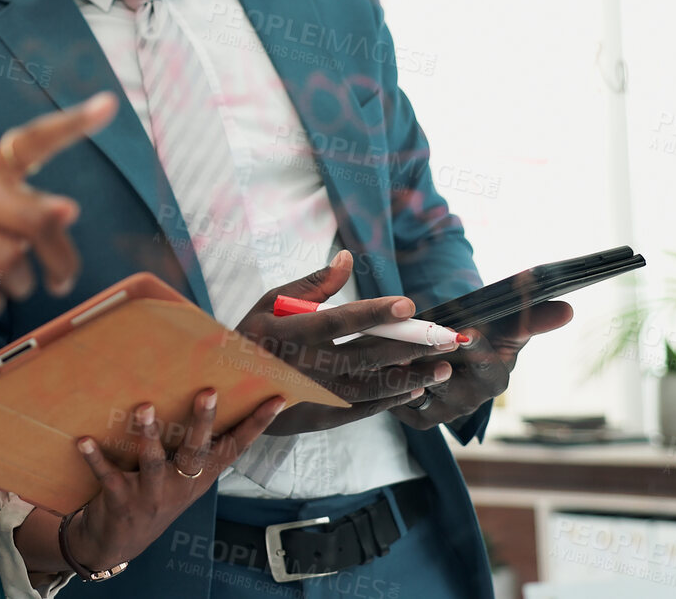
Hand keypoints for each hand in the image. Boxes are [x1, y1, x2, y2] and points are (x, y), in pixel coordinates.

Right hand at [0, 94, 116, 314]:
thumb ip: (36, 217)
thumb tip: (68, 210)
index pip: (33, 140)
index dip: (72, 124)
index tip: (109, 104)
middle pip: (35, 220)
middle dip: (60, 259)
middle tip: (62, 281)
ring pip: (9, 259)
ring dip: (20, 284)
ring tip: (8, 284)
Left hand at [65, 389, 287, 571]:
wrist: (117, 543)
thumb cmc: (152, 497)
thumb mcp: (181, 479)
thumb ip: (192, 446)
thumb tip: (206, 393)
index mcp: (199, 477)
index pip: (234, 448)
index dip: (257, 426)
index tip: (277, 400)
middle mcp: (180, 485)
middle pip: (196, 452)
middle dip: (202, 423)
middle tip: (208, 392)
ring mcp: (150, 494)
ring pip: (153, 463)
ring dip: (149, 436)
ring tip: (145, 408)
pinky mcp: (120, 500)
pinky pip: (108, 475)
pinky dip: (95, 458)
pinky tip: (84, 440)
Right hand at [235, 250, 460, 434]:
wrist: (228, 391)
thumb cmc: (252, 336)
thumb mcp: (270, 303)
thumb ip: (313, 284)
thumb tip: (347, 259)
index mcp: (291, 332)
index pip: (338, 320)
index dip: (374, 312)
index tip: (408, 304)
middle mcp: (305, 366)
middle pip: (366, 356)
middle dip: (410, 346)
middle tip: (448, 339)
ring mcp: (314, 395)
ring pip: (372, 387)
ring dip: (412, 377)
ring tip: (444, 368)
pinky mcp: (320, 416)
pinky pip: (363, 408)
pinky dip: (391, 398)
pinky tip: (416, 388)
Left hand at [393, 300, 573, 429]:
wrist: (458, 362)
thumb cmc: (488, 338)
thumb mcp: (508, 327)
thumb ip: (533, 318)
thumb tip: (568, 308)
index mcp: (495, 379)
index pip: (485, 363)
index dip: (475, 346)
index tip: (468, 330)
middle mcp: (470, 401)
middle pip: (444, 377)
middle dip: (427, 355)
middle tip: (412, 336)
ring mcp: (442, 412)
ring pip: (415, 387)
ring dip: (400, 367)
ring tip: (386, 346)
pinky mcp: (417, 418)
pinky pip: (396, 399)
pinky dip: (385, 381)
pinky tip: (374, 360)